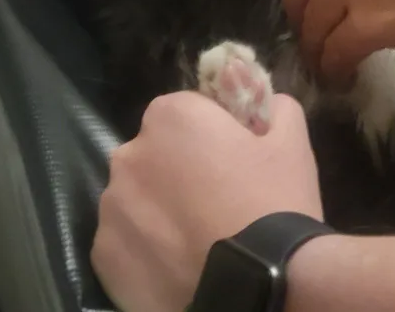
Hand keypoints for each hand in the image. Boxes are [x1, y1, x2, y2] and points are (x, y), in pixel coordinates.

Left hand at [92, 92, 322, 311]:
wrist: (260, 289)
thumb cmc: (273, 203)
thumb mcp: (291, 140)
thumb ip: (274, 107)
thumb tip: (265, 105)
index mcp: (171, 116)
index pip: (187, 112)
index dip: (211, 134)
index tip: (231, 161)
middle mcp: (129, 154)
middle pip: (156, 154)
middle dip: (178, 169)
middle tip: (216, 202)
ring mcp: (111, 208)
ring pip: (137, 198)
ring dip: (159, 210)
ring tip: (197, 238)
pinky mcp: (103, 256)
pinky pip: (126, 241)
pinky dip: (146, 250)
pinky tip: (178, 263)